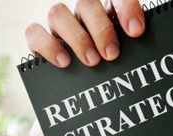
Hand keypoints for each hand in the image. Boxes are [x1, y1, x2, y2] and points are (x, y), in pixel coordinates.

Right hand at [25, 0, 145, 67]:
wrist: (89, 90)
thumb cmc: (112, 67)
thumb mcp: (126, 57)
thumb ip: (132, 48)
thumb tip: (139, 42)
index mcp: (107, 9)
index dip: (126, 8)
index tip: (136, 31)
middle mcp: (81, 12)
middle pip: (85, 2)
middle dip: (100, 29)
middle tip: (111, 54)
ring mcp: (59, 24)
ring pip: (57, 12)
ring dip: (76, 37)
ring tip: (91, 61)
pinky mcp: (38, 39)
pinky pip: (33, 32)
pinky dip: (48, 46)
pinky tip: (64, 62)